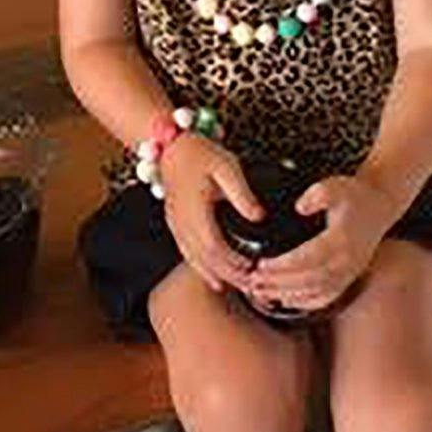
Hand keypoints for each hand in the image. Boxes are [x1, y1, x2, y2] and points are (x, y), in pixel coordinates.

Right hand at [158, 132, 262, 293]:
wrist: (171, 146)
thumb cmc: (199, 152)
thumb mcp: (228, 167)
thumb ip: (242, 194)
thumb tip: (259, 217)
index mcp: (195, 209)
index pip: (214, 246)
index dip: (233, 262)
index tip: (252, 269)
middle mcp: (182, 222)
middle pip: (204, 259)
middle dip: (228, 275)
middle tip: (251, 285)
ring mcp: (175, 224)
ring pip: (194, 259)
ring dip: (215, 275)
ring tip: (237, 285)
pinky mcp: (174, 223)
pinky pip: (187, 253)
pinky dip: (202, 268)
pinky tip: (214, 276)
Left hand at [246, 173, 403, 313]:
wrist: (379, 206)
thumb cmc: (353, 194)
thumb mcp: (335, 185)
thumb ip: (318, 194)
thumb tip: (301, 206)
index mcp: (341, 240)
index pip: (308, 258)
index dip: (283, 265)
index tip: (259, 265)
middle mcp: (347, 261)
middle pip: (309, 280)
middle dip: (278, 283)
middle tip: (252, 282)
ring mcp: (349, 273)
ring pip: (316, 293)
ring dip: (286, 295)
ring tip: (259, 292)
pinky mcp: (348, 278)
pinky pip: (326, 297)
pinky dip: (304, 302)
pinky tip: (284, 299)